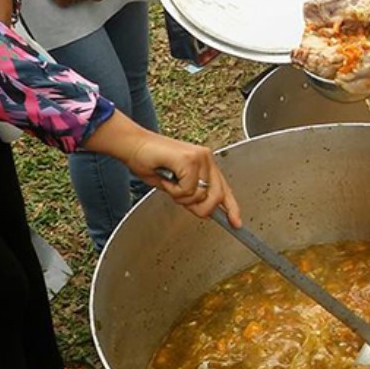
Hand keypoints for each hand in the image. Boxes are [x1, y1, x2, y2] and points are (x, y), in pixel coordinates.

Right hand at [83, 113, 241, 226]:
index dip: (231, 208)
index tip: (236, 223)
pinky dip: (174, 191)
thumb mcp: (175, 185)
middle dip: (200, 208)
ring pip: (200, 196)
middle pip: (217, 196)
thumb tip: (204, 211)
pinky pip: (187, 190)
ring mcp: (200, 158)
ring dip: (181, 197)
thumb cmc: (150, 162)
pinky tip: (166, 177)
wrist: (133, 145)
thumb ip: (192, 196)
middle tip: (182, 201)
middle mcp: (206, 159)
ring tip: (169, 183)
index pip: (224, 188)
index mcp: (205, 163)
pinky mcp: (189, 160)